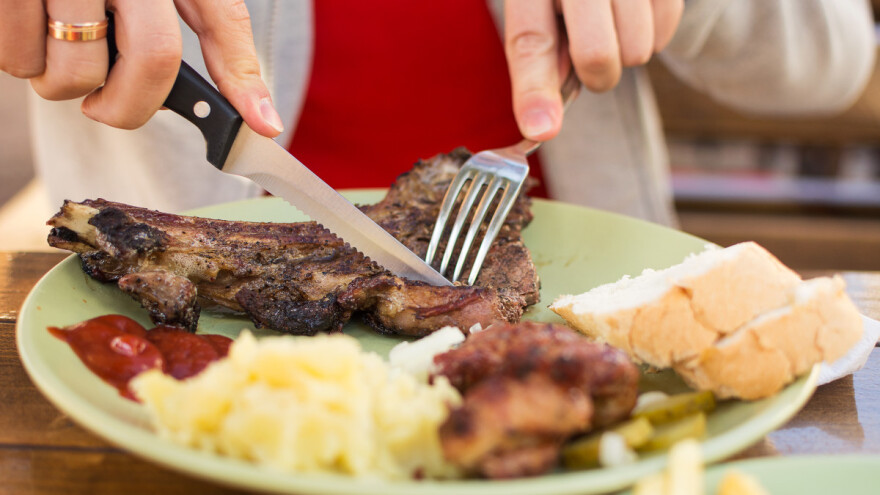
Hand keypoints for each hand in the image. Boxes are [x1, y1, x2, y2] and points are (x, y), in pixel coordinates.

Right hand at [0, 0, 282, 137]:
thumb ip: (219, 50)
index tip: (262, 131)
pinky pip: (16, 59)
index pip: (223, 23)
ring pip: (73, 73)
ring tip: (64, 48)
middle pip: (152, 60)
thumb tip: (265, 124)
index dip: (243, 82)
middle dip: (129, 107)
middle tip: (108, 102)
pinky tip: (33, 34)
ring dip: (65, 85)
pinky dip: (23, 63)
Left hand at [505, 0, 682, 140]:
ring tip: (611, 23)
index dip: (535, 91)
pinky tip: (634, 12)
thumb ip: (538, 63)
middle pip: (596, 55)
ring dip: (626, 54)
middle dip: (595, 76)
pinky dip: (652, 36)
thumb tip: (542, 124)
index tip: (542, 128)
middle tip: (589, 57)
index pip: (530, 42)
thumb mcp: (539, 14)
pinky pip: (665, 34)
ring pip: (636, 51)